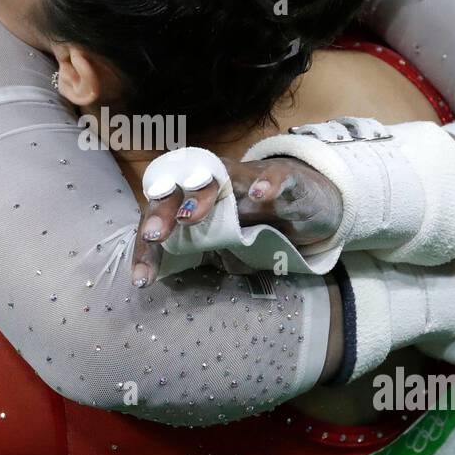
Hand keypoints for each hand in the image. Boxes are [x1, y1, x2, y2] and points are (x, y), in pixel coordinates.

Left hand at [131, 155, 342, 285]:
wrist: (313, 203)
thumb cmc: (264, 224)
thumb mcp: (230, 248)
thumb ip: (206, 255)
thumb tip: (173, 276)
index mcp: (198, 204)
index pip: (163, 220)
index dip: (148, 247)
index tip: (142, 278)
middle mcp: (217, 185)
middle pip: (181, 190)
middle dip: (163, 211)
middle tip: (155, 235)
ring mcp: (249, 179)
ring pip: (219, 176)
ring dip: (202, 195)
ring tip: (190, 217)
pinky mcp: (285, 178)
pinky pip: (274, 176)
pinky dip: (267, 183)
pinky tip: (260, 196)